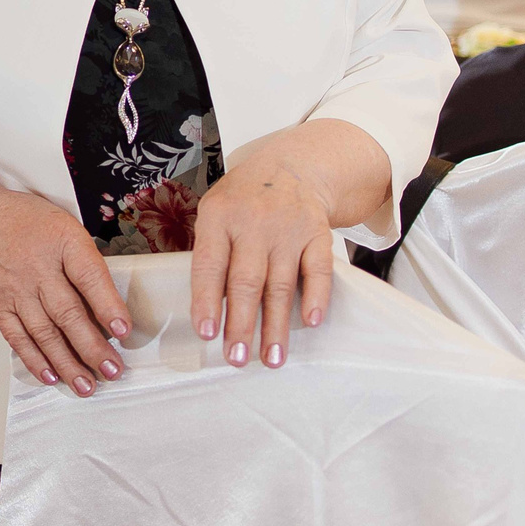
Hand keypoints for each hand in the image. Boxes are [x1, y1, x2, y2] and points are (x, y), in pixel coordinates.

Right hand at [0, 189, 130, 395]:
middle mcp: (37, 268)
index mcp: (63, 243)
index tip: (123, 332)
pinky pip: (17, 337)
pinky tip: (51, 375)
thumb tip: (112, 309)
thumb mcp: (69, 230)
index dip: (108, 306)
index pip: (89, 277)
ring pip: (43, 332)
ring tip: (86, 384)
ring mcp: (15, 289)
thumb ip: (89, 265)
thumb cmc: (32, 226)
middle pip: (67, 313)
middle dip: (92, 347)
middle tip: (112, 370)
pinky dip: (35, 359)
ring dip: (67, 362)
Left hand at [189, 145, 336, 368]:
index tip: (207, 333)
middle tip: (237, 358)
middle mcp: (253, 222)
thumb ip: (210, 253)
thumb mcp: (215, 212)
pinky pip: (318, 269)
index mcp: (219, 216)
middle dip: (241, 324)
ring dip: (276, 325)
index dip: (207, 301)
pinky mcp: (317, 233)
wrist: (290, 167)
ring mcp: (288, 228)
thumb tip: (206, 311)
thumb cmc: (243, 200)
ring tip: (272, 358)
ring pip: (280, 283)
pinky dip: (315, 296)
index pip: (209, 265)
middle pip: (246, 281)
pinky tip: (310, 321)